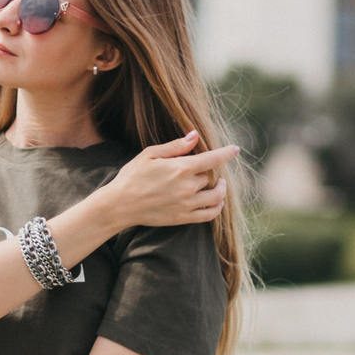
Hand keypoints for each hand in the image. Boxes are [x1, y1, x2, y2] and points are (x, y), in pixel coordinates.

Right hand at [101, 131, 237, 227]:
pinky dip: (217, 207)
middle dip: (210, 171)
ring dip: (221, 189)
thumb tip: (195, 136)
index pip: (212, 159)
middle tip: (203, 168)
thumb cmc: (132, 176)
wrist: (119, 205)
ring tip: (219, 184)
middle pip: (211, 176)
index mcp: (180, 168)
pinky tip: (216, 201)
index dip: (226, 153)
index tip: (235, 149)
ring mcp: (186, 205)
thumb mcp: (150, 154)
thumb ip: (175, 146)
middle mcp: (187, 187)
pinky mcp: (183, 218)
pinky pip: (209, 214)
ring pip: (216, 197)